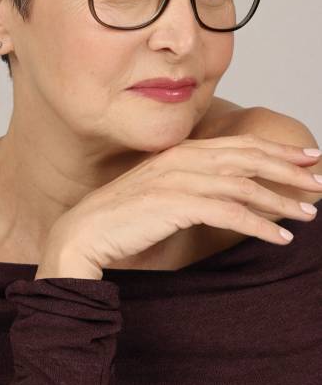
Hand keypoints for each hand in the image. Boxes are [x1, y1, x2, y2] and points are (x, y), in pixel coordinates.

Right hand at [39, 134, 320, 278]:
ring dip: (280, 200)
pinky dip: (258, 225)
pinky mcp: (175, 205)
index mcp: (182, 152)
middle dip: (287, 169)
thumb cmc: (125, 216)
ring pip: (243, 185)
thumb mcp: (163, 191)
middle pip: (247, 159)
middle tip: (318, 178)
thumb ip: (193, 184)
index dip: (275, 151)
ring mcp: (179, 180)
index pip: (238, 146)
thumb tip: (228, 191)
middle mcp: (183, 160)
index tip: (305, 158)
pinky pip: (228, 212)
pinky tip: (279, 237)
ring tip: (308, 214)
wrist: (85, 232)